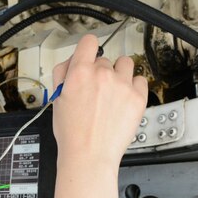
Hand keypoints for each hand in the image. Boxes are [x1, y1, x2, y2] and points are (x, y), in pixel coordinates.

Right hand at [51, 34, 147, 166]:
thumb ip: (63, 75)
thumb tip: (71, 62)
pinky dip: (134, 86)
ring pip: (125, 64)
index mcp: (80, 73)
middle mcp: (103, 74)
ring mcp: (123, 85)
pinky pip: (140, 80)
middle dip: (99, 72)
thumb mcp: (57, 100)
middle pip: (105, 59)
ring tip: (112, 91)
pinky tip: (124, 98)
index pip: (88, 42)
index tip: (89, 54)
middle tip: (95, 90)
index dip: (88, 48)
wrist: (89, 155)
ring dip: (119, 73)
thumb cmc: (72, 133)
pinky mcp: (138, 97)